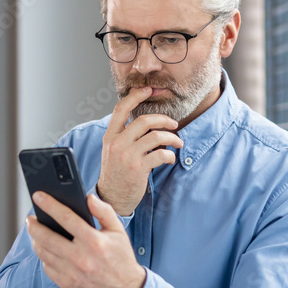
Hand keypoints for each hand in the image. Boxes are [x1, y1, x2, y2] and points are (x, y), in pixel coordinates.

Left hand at [26, 192, 146, 287]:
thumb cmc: (121, 256)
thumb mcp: (118, 231)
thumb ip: (103, 211)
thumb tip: (88, 198)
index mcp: (94, 242)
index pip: (66, 218)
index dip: (49, 205)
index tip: (38, 196)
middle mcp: (81, 258)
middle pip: (47, 237)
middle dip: (34, 225)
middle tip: (31, 218)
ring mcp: (72, 274)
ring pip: (43, 253)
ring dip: (36, 240)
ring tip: (35, 232)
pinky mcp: (67, 285)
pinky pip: (47, 268)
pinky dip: (44, 257)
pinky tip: (46, 250)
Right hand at [97, 87, 183, 215]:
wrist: (112, 197)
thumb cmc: (116, 173)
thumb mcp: (113, 151)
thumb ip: (124, 136)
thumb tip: (146, 122)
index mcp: (110, 136)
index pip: (121, 109)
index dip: (135, 96)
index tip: (148, 90)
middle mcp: (117, 144)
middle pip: (144, 120)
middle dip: (164, 120)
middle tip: (174, 124)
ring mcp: (127, 156)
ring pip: (156, 137)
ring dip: (172, 138)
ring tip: (178, 142)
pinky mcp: (138, 169)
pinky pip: (161, 155)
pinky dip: (170, 155)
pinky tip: (170, 158)